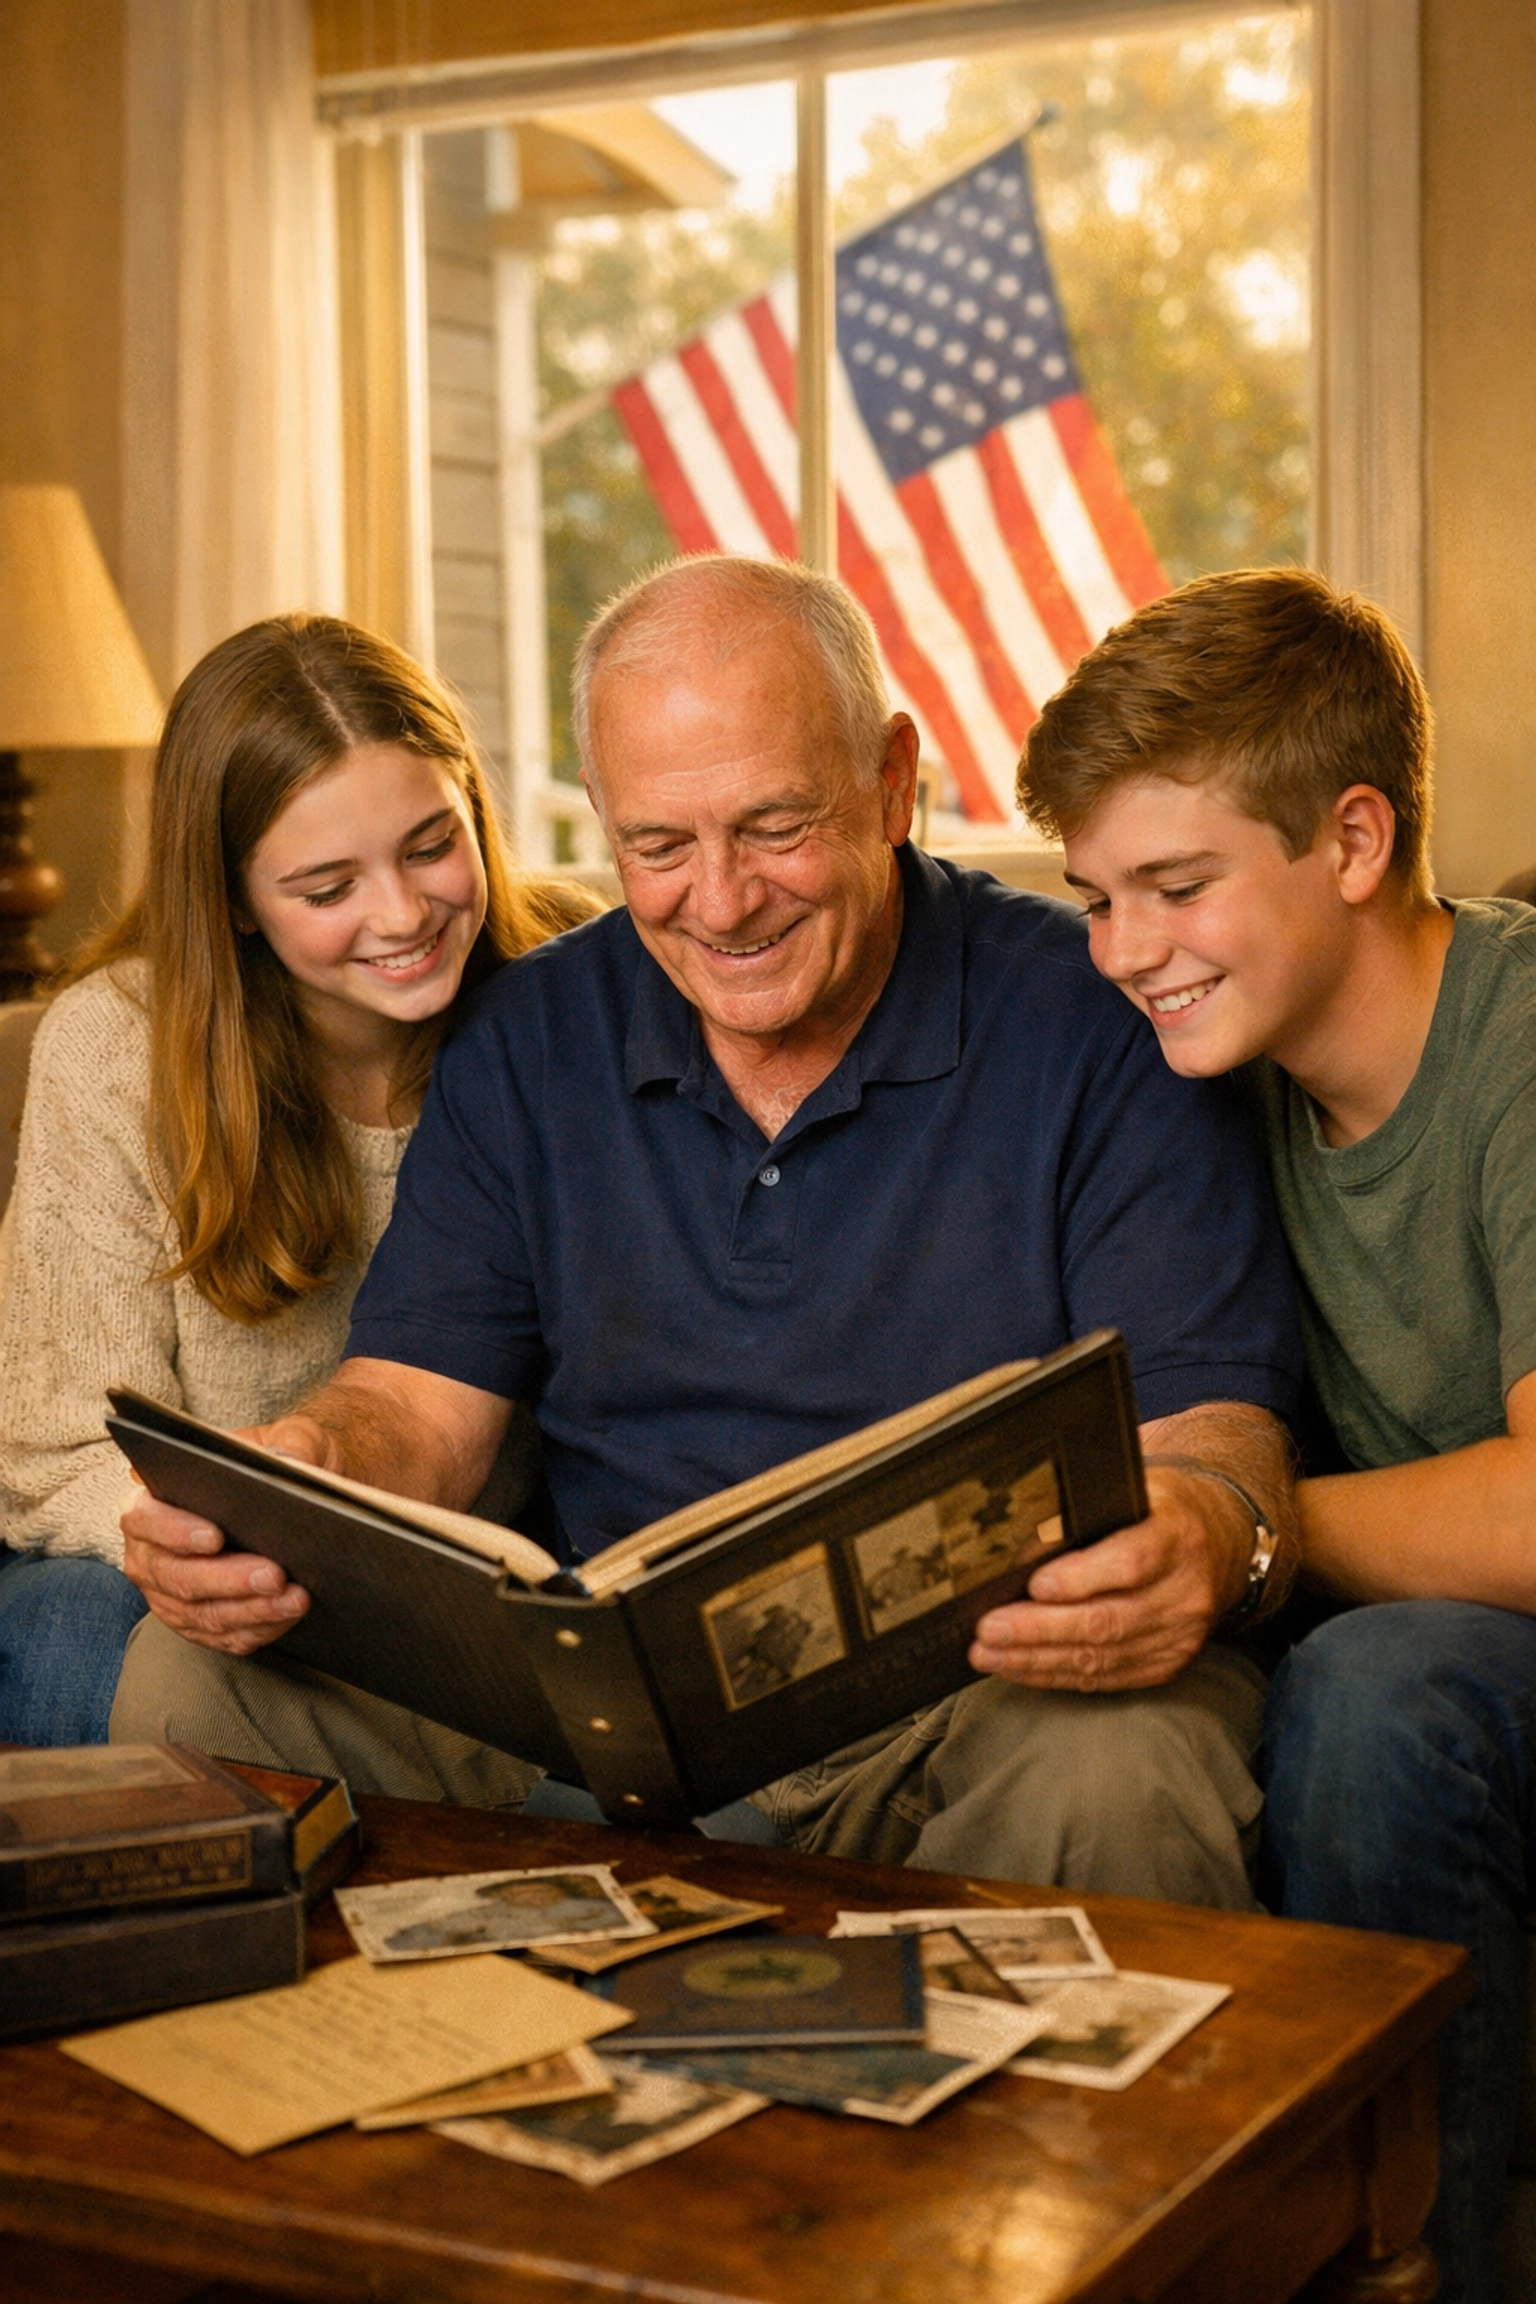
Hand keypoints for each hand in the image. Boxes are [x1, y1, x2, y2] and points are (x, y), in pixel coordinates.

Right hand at [118, 1413, 330, 1655]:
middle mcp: (150, 1554)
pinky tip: (287, 1616)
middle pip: (178, 1576)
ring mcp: (169, 1595)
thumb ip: (288, 1444)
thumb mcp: (283, 1438)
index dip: (176, 1531)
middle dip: (229, 1579)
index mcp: (151, 1503)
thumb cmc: (272, 1465)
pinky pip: (222, 1636)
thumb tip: (293, 1464)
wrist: (285, 1501)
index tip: (215, 1536)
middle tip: (274, 1574)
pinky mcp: (197, 1623)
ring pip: (203, 1614)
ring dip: (251, 1610)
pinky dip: (257, 1629)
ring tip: (295, 1598)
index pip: (147, 1519)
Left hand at [967, 1463, 1250, 1693]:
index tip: (1035, 1584)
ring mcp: (1180, 1635)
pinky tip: (1020, 1668)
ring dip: (1037, 1659)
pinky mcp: (1168, 1664)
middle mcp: (1185, 1592)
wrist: (1222, 1544)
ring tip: (988, 1654)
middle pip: (1108, 1620)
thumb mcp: (1133, 1490)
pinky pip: (1107, 1677)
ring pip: (1102, 1657)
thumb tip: (1019, 1548)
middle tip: (988, 1630)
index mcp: (1178, 1536)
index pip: (1131, 1562)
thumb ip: (1086, 1512)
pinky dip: (1058, 1675)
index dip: (1082, 1578)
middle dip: (1039, 1629)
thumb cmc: (1160, 1510)